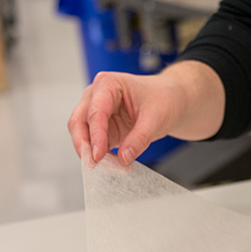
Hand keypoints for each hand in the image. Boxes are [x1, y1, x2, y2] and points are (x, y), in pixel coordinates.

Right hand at [68, 61, 224, 165]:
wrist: (171, 101)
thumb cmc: (163, 98)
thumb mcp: (156, 118)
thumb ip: (139, 138)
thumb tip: (123, 158)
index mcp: (108, 84)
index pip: (96, 111)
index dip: (96, 135)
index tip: (98, 155)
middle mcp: (97, 95)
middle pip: (79, 121)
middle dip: (84, 144)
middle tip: (93, 164)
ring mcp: (97, 112)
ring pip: (81, 133)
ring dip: (89, 151)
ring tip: (105, 167)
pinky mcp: (102, 128)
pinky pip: (94, 144)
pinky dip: (99, 155)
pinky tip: (110, 165)